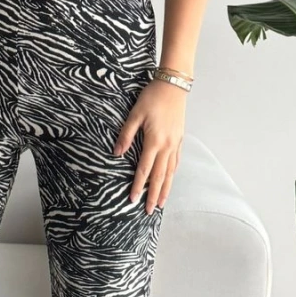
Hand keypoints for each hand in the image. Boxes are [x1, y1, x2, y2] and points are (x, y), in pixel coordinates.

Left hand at [112, 80, 186, 214]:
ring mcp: (175, 144)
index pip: (144, 170)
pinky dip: (172, 174)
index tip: (133, 200)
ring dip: (165, 188)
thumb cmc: (152, 97)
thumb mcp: (135, 114)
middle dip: (154, 195)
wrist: (173, 85)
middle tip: (150, 211)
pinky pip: (176, 162)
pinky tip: (170, 180)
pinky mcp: (179, 139)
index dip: (138, 186)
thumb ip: (125, 135)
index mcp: (154, 141)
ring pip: (170, 172)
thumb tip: (116, 153)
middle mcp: (166, 146)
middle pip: (159, 176)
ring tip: (161, 202)